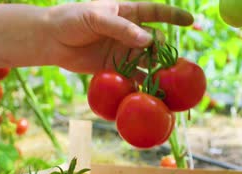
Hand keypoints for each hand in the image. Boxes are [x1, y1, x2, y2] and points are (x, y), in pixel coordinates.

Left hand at [43, 1, 192, 72]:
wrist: (52, 39)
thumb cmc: (72, 20)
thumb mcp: (96, 18)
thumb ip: (122, 28)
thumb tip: (148, 41)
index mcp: (127, 12)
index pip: (156, 12)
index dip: (174, 16)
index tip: (190, 21)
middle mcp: (129, 32)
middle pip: (155, 42)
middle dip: (165, 51)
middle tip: (169, 64)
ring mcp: (124, 51)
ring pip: (148, 61)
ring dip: (158, 71)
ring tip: (168, 82)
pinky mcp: (116, 69)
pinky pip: (134, 77)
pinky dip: (143, 85)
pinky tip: (151, 92)